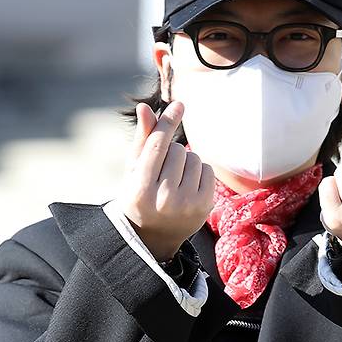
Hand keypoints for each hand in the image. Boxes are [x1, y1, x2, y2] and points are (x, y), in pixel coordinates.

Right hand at [116, 100, 215, 261]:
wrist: (154, 237)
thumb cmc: (140, 197)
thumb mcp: (134, 170)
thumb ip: (142, 139)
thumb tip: (145, 107)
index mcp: (141, 190)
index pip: (157, 147)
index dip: (168, 123)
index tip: (179, 104)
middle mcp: (164, 199)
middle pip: (178, 151)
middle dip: (172, 153)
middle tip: (163, 171)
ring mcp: (187, 205)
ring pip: (194, 158)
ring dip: (186, 162)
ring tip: (175, 179)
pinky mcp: (204, 208)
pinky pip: (207, 170)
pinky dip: (199, 172)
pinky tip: (188, 186)